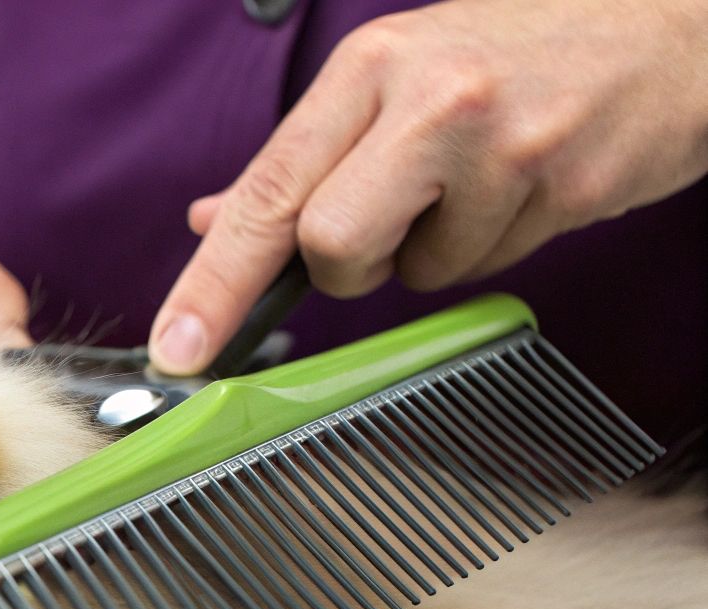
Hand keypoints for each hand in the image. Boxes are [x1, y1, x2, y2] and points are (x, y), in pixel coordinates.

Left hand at [150, 0, 707, 374]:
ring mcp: (501, 143)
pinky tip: (526, 187)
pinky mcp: (565, 185)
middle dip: (350, 264)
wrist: (670, 32)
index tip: (177, 349)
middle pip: (328, 245)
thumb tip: (211, 223)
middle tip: (397, 218)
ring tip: (483, 181)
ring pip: (416, 272)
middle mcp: (428, 99)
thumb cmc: (517, 57)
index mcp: (367, 68)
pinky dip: (495, 244)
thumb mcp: (393, 79)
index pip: (265, 193)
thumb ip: (301, 160)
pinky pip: (488, 267)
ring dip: (438, 249)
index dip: (212, 283)